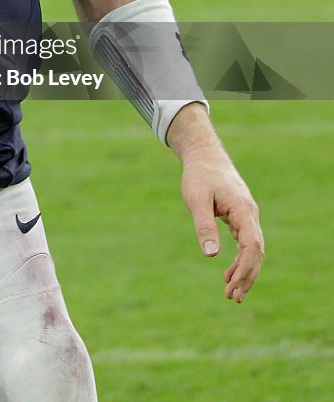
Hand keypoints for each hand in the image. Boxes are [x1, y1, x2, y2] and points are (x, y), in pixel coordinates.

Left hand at [180, 146, 263, 302]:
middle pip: (256, 252)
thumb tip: (211, 255)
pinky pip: (245, 242)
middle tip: (232, 297)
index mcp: (242, 209)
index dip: (246, 268)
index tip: (233, 285)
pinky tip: (228, 272)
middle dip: (246, 276)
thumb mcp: (197, 199)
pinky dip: (240, 259)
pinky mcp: (239, 216)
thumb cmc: (199, 175)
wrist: (204, 155)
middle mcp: (250, 214)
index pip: (252, 245)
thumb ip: (204, 226)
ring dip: (244, 271)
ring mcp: (246, 215)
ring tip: (231, 292)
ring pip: (252, 249)